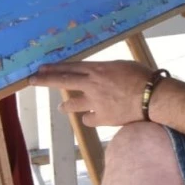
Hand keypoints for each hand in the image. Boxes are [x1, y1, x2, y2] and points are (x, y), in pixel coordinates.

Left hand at [29, 60, 153, 126]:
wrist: (152, 98)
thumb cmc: (142, 77)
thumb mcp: (122, 65)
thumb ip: (107, 70)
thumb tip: (99, 73)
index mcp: (98, 69)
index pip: (70, 67)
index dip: (54, 68)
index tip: (41, 68)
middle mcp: (92, 84)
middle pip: (64, 81)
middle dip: (46, 80)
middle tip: (32, 80)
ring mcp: (95, 102)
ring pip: (72, 104)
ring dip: (66, 105)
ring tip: (62, 107)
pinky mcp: (102, 118)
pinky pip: (88, 119)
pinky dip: (89, 117)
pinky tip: (91, 117)